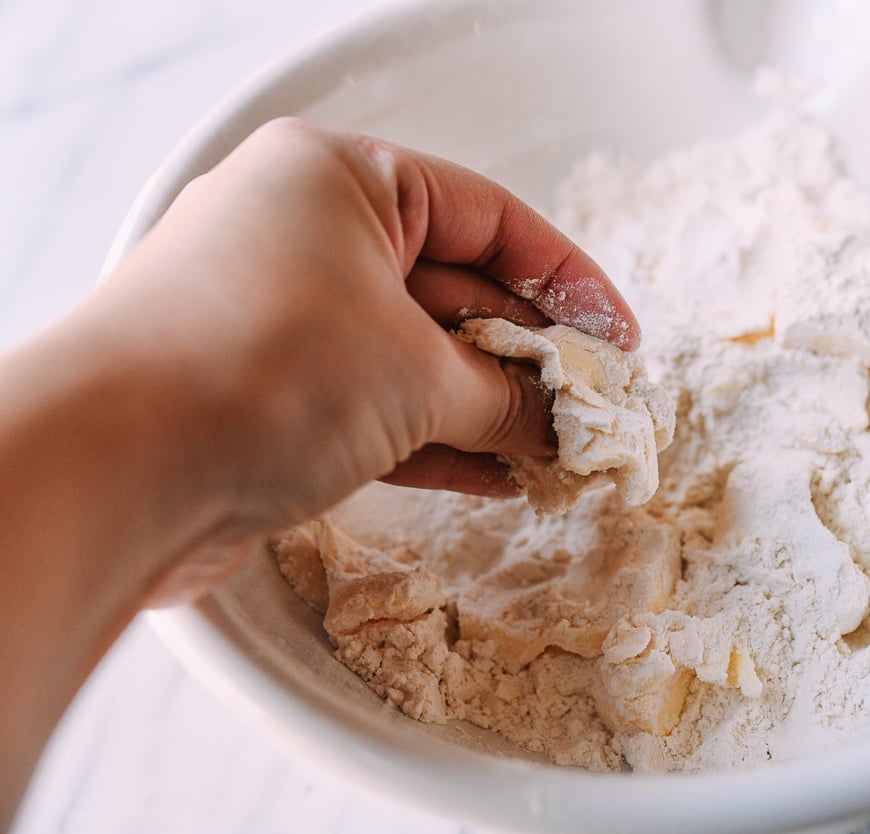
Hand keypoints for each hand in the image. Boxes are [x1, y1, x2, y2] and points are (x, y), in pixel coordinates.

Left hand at [79, 118, 639, 601]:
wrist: (111, 473)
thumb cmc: (266, 370)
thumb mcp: (416, 372)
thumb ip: (505, 395)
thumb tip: (564, 422)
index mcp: (339, 180)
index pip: (486, 216)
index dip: (565, 279)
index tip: (617, 339)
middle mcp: (304, 236)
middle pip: (452, 288)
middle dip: (528, 356)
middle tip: (594, 409)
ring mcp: (281, 319)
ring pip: (414, 356)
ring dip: (488, 408)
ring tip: (559, 452)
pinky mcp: (266, 396)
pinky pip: (375, 406)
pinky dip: (438, 439)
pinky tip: (500, 476)